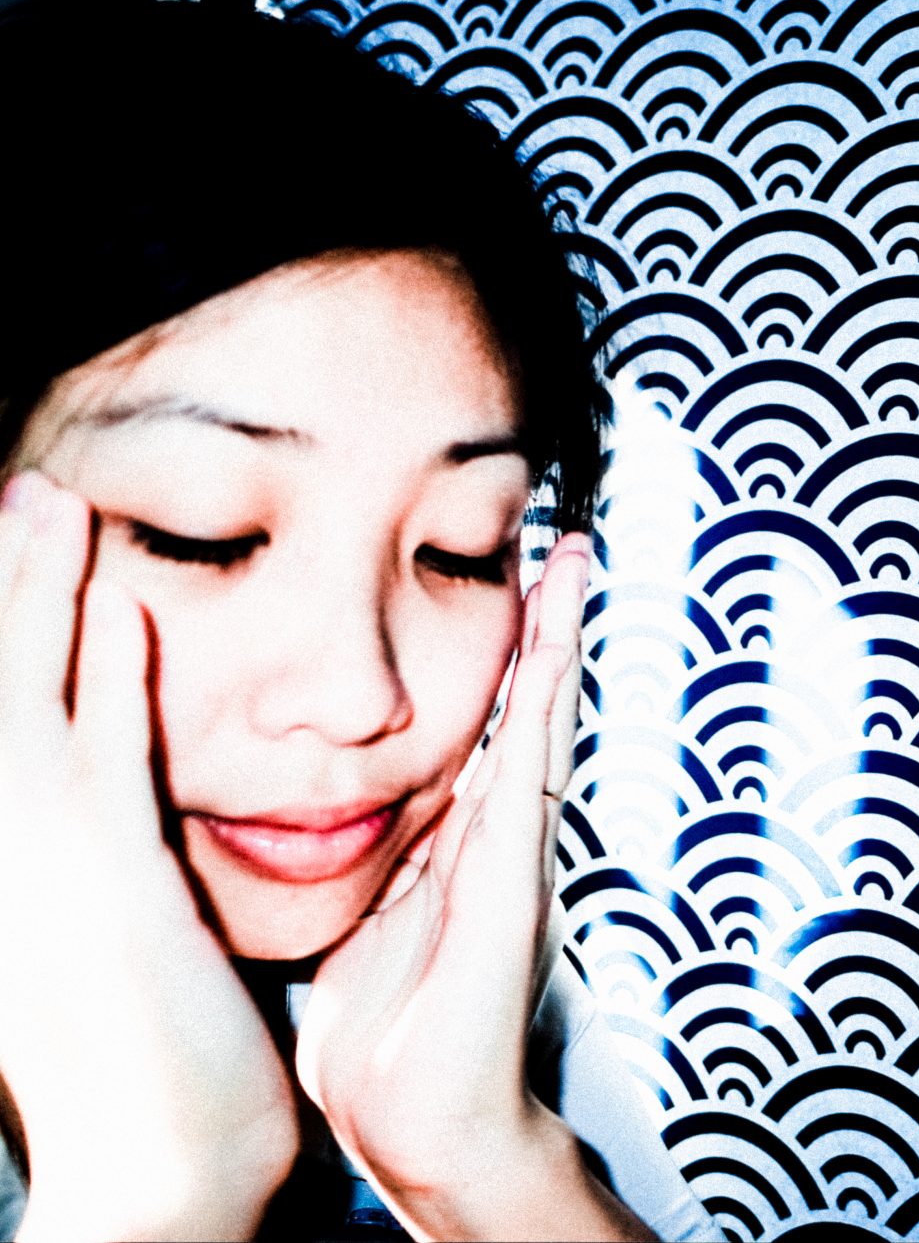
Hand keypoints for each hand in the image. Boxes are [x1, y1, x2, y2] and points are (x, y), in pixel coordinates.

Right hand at [0, 470, 298, 1240]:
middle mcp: (13, 852)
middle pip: (0, 689)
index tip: (25, 568)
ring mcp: (46, 860)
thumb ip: (103, 873)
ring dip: (40, 593)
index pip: (12, 725)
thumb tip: (113, 815)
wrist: (156, 1170)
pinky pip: (103, 746)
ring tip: (48, 501)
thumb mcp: (107, 951)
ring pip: (34, 694)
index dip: (14, 642)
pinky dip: (101, 670)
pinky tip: (116, 603)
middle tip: (21, 495)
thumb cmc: (145, 1078)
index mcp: (22, 869)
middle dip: (8, 590)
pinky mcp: (103, 875)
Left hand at [294, 531, 590, 1230]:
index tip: (519, 594)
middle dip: (550, 629)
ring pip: (536, 726)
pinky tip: (551, 651)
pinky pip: (525, 776)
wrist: (422, 1122)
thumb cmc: (389, 1043)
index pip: (487, 734)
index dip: (507, 663)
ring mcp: (513, 858)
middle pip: (527, 712)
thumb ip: (381, 874)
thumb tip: (355, 824)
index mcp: (463, 849)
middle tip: (569, 549)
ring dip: (558, 644)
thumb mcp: (368, 930)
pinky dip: (541, 710)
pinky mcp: (511, 884)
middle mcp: (498, 842)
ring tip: (573, 568)